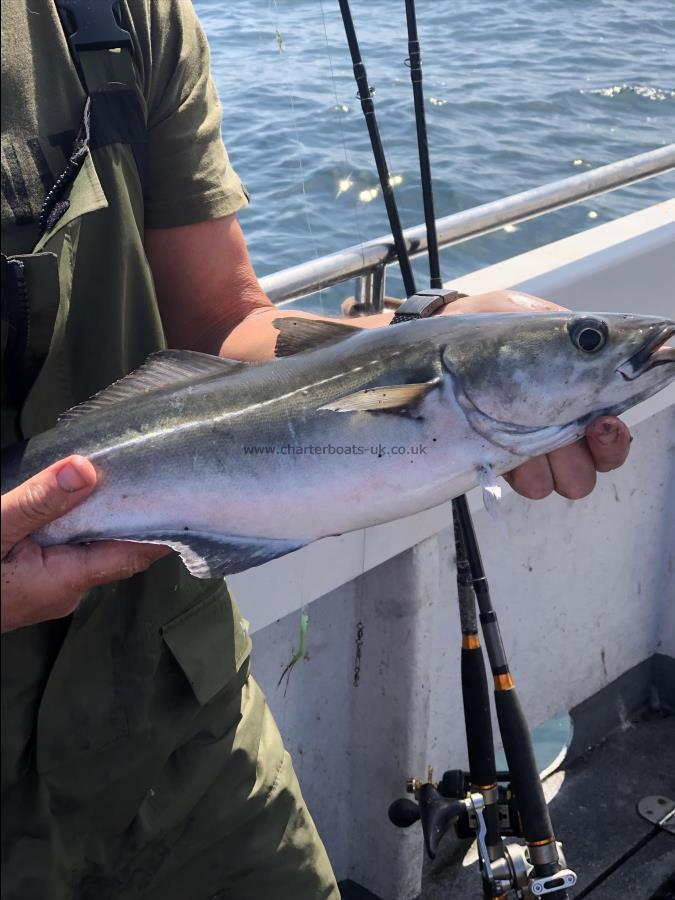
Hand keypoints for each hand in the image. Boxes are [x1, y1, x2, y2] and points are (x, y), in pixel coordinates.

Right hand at [1, 455, 167, 633]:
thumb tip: (86, 471)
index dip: (162, 528)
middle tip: (152, 477)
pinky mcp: (31, 585)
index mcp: (66, 580)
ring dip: (100, 520)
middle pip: (115, 549)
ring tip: (117, 481)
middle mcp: (65, 592)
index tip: (187, 500)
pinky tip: (70, 505)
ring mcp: (47, 591)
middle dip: (132, 515)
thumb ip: (37, 503)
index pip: (135, 554)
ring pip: (89, 551)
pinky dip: (75, 529)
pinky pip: (65, 554)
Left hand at [441, 291, 630, 498]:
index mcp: (574, 390)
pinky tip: (510, 461)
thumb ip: (558, 325)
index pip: (612, 425)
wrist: (432, 349)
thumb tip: (590, 333)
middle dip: (596, 456)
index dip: (614, 435)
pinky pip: (530, 484)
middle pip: (598, 462)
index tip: (603, 423)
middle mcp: (559, 423)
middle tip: (583, 436)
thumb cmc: (480, 330)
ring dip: (558, 470)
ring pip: (569, 479)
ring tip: (535, 450)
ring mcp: (532, 446)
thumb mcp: (522, 314)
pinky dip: (527, 479)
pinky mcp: (502, 461)